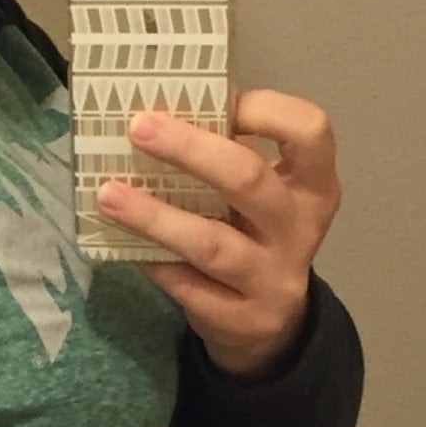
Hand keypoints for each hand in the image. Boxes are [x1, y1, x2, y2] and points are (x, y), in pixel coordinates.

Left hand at [97, 92, 342, 378]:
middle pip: (249, 180)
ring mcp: (273, 279)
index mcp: (314, 185)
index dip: (265, 109)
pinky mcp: (241, 320)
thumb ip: (233, 162)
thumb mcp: (263, 198)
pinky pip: (187, 286)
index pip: (309, 132)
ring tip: (110, 195)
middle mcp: (300, 230)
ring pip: (212, 243)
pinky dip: (153, 261)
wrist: (269, 326)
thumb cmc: (256, 238)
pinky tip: (123, 241)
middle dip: (190, 149)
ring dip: (156, 216)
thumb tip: (162, 119)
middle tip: (139, 128)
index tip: (218, 100)